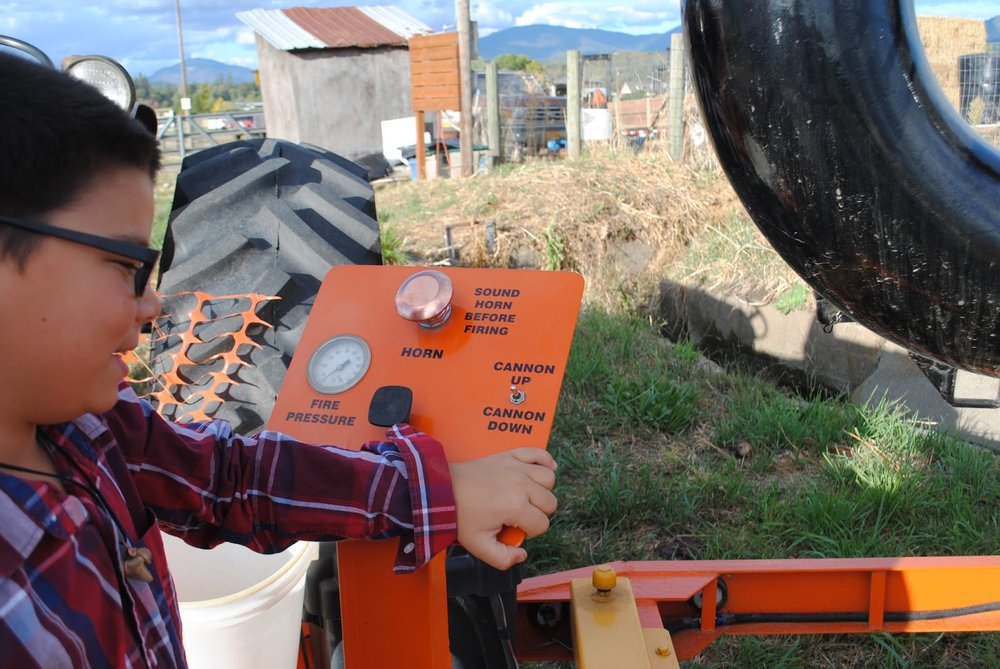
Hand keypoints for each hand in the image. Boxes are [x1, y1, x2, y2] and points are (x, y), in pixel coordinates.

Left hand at [449, 447, 557, 569]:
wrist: (442, 490)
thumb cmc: (460, 517)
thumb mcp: (479, 546)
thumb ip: (503, 559)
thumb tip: (522, 554)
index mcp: (515, 507)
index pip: (542, 524)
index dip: (531, 532)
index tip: (514, 529)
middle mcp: (521, 485)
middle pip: (550, 502)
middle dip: (538, 513)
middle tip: (519, 516)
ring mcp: (516, 467)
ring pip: (549, 479)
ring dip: (543, 490)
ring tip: (528, 497)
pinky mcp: (510, 456)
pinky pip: (538, 453)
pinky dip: (545, 460)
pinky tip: (545, 469)